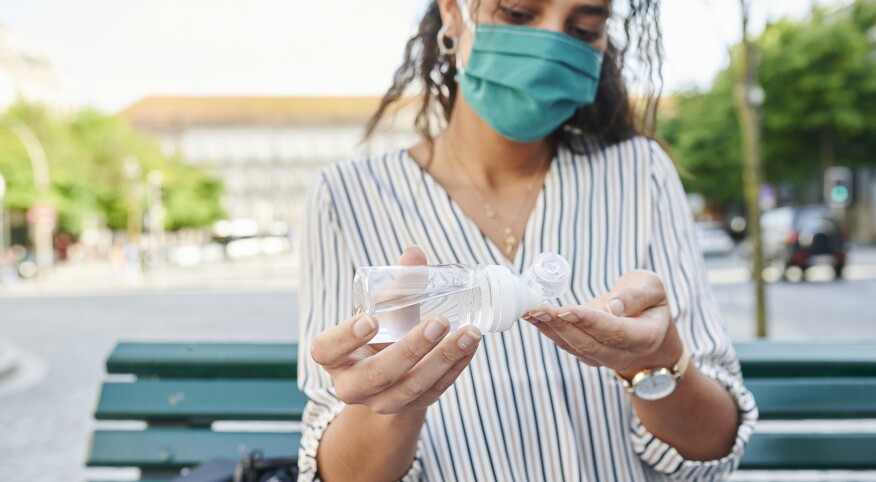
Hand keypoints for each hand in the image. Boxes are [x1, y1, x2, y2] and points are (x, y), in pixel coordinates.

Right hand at [309, 246, 482, 414]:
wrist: (389, 374)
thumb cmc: (378, 332)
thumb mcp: (379, 310)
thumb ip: (396, 285)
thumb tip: (414, 253)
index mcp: (332, 357)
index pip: (328, 349)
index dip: (347, 337)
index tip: (371, 319)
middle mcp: (352, 386)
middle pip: (379, 374)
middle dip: (412, 348)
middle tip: (439, 322)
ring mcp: (381, 402)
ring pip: (412, 387)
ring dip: (444, 359)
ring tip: (470, 333)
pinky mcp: (411, 408)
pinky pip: (435, 391)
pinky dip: (456, 367)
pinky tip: (471, 345)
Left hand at [524, 269, 682, 379]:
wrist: (648, 328)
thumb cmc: (650, 302)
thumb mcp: (652, 288)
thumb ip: (636, 295)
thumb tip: (613, 307)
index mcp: (646, 337)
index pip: (616, 332)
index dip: (590, 322)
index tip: (567, 310)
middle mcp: (623, 354)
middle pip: (588, 345)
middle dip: (561, 326)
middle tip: (538, 308)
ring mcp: (603, 359)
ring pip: (572, 347)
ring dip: (548, 328)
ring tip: (529, 310)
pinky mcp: (586, 355)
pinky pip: (565, 344)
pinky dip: (547, 329)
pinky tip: (531, 315)